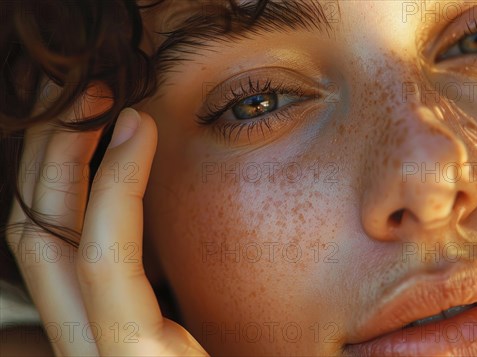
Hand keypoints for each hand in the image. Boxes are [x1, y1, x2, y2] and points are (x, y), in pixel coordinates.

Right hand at [6, 82, 207, 355]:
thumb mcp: (203, 312)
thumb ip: (169, 278)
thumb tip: (151, 215)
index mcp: (106, 329)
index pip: (53, 244)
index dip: (57, 172)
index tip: (92, 114)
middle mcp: (88, 341)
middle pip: (36, 234)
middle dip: (45, 154)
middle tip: (77, 94)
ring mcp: (104, 355)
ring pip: (50, 241)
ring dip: (64, 157)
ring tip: (97, 99)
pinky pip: (107, 264)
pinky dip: (114, 189)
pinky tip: (137, 132)